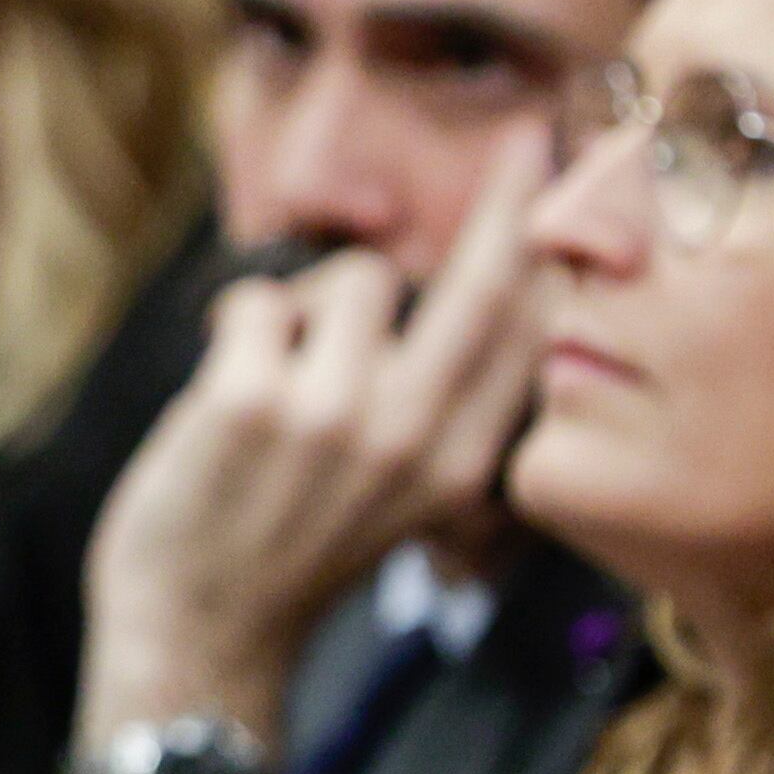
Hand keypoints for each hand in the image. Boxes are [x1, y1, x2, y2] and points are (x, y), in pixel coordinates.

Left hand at [77, 130, 553, 746]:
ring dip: (306, 307)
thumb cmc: (289, 550)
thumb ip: (434, 413)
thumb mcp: (399, 500)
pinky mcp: (250, 399)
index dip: (549, 259)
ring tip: (278, 372)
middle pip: (481, 287)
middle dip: (510, 203)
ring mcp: (333, 416)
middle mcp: (412, 437)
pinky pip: (258, 300)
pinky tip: (225, 383)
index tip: (572, 193)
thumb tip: (470, 304)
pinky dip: (235, 326)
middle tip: (529, 136)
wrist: (201, 636)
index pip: (526, 341)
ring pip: (351, 278)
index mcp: (458, 466)